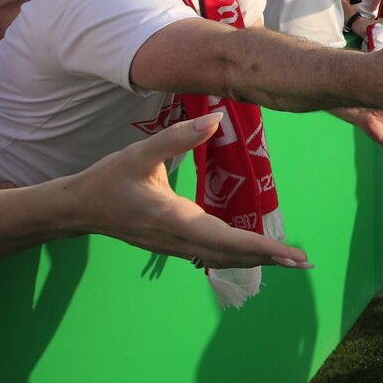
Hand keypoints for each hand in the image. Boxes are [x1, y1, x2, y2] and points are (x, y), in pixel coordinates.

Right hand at [59, 116, 313, 268]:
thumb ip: (179, 137)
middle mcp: (179, 239)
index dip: (260, 248)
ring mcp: (175, 246)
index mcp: (174, 219)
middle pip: (231, 255)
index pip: (226, 239)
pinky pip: (212, 255)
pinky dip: (237, 256)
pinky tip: (252, 254)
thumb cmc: (108, 179)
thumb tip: (216, 120)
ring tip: (288, 261)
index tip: (289, 254)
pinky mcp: (173, 244)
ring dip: (256, 260)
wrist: (78, 208)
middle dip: (269, 259)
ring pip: (223, 258)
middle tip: (304, 262)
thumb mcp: (140, 154)